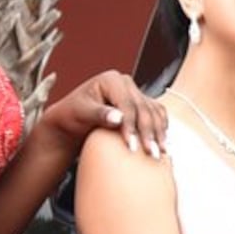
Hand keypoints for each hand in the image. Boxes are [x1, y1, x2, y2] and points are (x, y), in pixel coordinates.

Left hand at [44, 69, 168, 160]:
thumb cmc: (72, 115)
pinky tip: (162, 142)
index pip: (127, 104)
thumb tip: (119, 118)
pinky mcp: (140, 104)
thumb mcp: (80, 112)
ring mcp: (135, 93)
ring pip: (154, 112)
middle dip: (148, 133)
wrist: (72, 120)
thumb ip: (99, 114)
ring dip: (159, 133)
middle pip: (144, 109)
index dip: (131, 125)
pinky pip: (156, 114)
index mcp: (111, 80)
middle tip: (151, 153)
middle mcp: (126, 84)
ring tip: (160, 152)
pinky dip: (161, 128)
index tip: (132, 145)